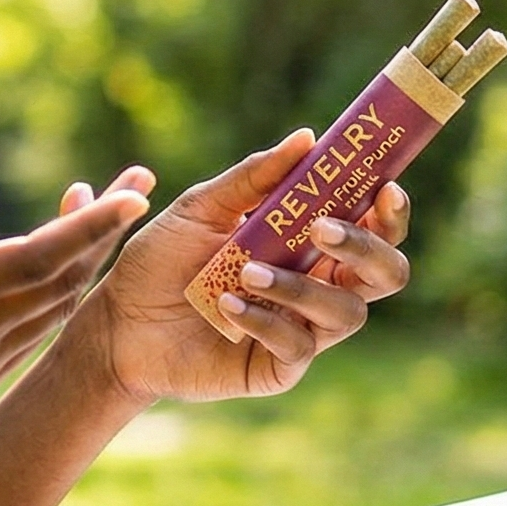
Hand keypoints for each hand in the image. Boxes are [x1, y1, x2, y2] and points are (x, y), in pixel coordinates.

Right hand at [0, 133, 150, 450]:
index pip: (37, 257)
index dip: (90, 226)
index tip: (133, 196)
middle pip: (62, 278)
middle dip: (107, 230)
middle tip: (141, 182)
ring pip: (56, 306)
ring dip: (90, 257)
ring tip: (115, 207)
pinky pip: (38, 328)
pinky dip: (62, 288)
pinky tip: (67, 254)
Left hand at [68, 131, 411, 404]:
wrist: (116, 320)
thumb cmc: (160, 259)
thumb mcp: (202, 208)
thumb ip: (254, 177)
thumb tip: (306, 138)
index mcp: (310, 243)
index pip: (375, 229)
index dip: (390, 213)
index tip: (384, 189)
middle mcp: (318, 286)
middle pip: (386, 274)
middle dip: (367, 249)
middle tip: (323, 229)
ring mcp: (302, 329)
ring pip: (346, 312)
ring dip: (302, 287)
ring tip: (247, 271)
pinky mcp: (277, 367)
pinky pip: (297, 346)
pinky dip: (266, 320)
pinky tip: (227, 305)